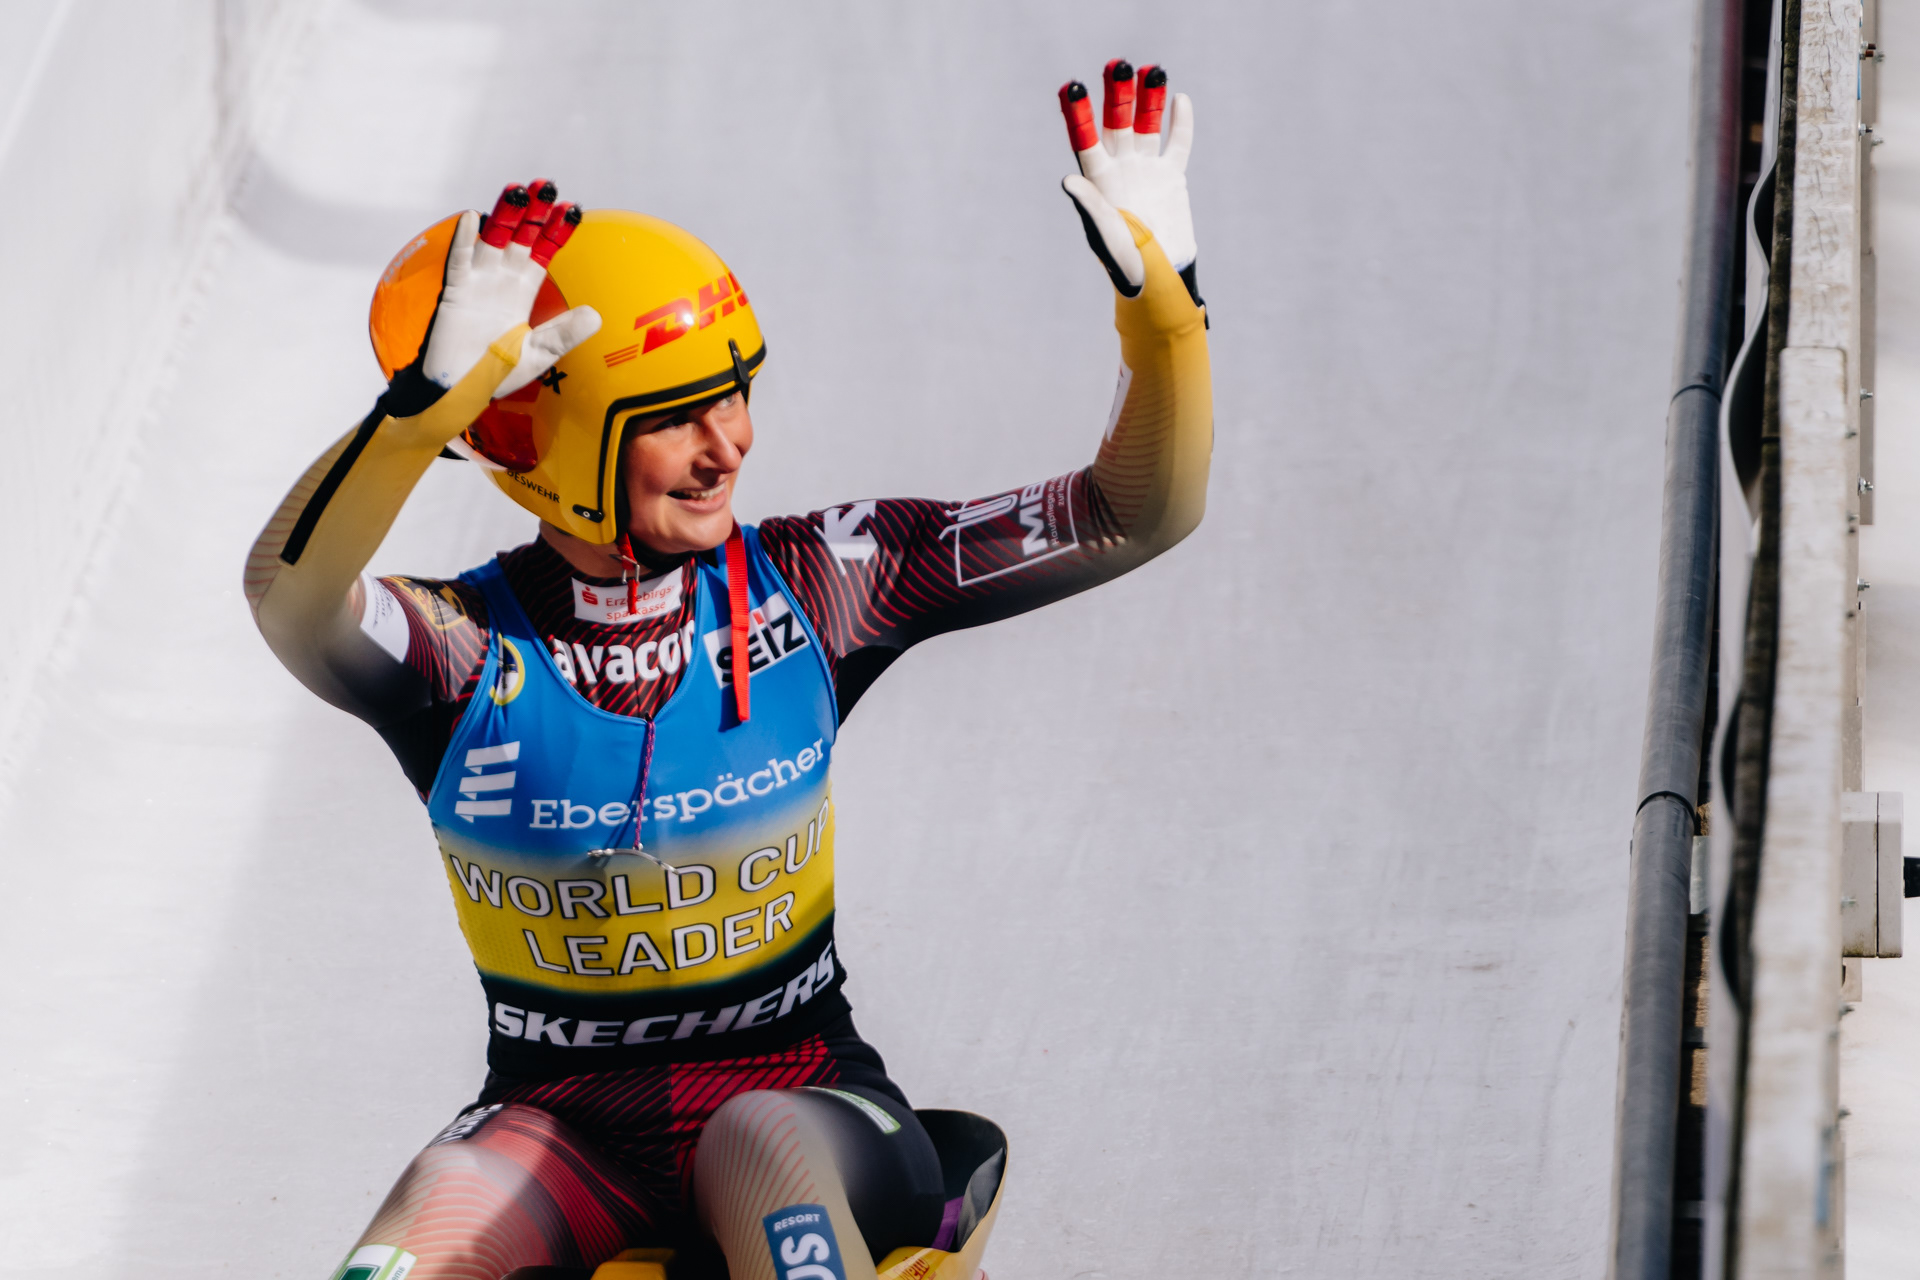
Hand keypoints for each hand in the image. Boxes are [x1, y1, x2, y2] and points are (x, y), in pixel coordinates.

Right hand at [422, 181, 601, 397]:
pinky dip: (465, 240)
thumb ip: (564, 334)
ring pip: (492, 240)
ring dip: (504, 216)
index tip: (572, 208)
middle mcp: (501, 279)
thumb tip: (596, 316)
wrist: (460, 389)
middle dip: (534, 213)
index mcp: (522, 291)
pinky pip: (460, 261)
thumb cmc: (497, 372)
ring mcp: (477, 282)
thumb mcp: (540, 354)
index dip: (556, 231)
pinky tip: (474, 218)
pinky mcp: (455, 292)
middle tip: (546, 186)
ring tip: (517, 191)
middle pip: (520, 237)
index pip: (542, 252)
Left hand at [1057, 60, 1196, 299]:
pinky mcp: (1171, 175)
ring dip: (1148, 98)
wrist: (1159, 276)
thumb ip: (1089, 205)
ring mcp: (1146, 169)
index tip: (1071, 87)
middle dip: (1117, 94)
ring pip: (1146, 125)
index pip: (1085, 139)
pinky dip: (1179, 122)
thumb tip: (1067, 180)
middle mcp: (1120, 168)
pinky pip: (1177, 143)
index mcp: (1098, 180)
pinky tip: (1179, 99)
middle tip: (1118, 64)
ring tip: (1151, 69)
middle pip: (1117, 122)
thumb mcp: (1103, 234)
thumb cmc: (1124, 262)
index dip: (1078, 114)